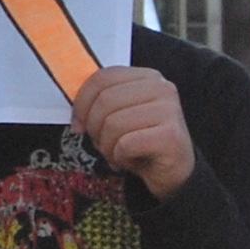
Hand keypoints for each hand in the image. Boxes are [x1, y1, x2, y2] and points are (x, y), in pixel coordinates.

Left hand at [70, 65, 196, 199]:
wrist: (173, 171)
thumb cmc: (141, 142)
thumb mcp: (119, 116)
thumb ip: (100, 104)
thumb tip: (76, 113)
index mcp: (146, 77)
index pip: (103, 78)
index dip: (82, 102)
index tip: (78, 124)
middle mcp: (161, 88)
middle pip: (106, 100)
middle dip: (94, 128)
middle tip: (101, 143)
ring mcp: (169, 110)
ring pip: (113, 123)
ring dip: (107, 146)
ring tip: (117, 153)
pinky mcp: (170, 135)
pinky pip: (125, 144)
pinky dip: (119, 157)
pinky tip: (130, 160)